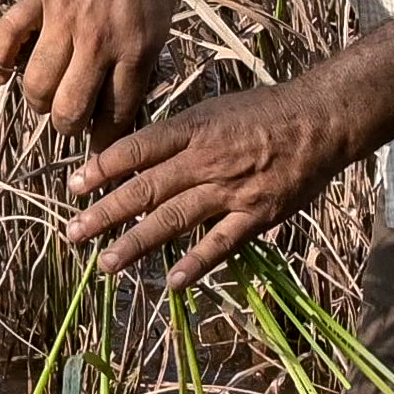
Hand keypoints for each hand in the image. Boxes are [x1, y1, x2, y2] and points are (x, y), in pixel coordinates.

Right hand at [0, 0, 178, 140]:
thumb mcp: (159, 31)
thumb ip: (137, 71)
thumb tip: (117, 118)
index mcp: (136, 49)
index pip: (114, 113)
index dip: (103, 140)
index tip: (97, 154)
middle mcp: (100, 37)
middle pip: (69, 108)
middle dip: (65, 126)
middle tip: (67, 121)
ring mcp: (66, 16)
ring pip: (38, 83)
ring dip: (37, 100)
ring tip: (44, 97)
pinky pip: (7, 37)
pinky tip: (3, 73)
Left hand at [61, 78, 364, 283]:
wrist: (321, 120)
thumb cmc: (263, 112)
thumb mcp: (212, 110)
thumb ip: (175, 135)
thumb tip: (133, 155)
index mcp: (192, 129)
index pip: (136, 149)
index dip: (102, 168)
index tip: (74, 186)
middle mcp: (205, 160)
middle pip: (145, 189)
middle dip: (104, 213)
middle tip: (72, 233)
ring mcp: (231, 190)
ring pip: (174, 219)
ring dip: (136, 243)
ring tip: (106, 264)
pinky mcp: (257, 214)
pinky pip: (221, 243)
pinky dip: (196, 264)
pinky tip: (172, 283)